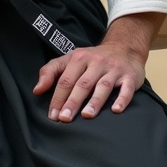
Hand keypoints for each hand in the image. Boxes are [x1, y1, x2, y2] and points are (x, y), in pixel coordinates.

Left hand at [32, 12, 162, 121]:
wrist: (124, 47)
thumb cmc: (92, 58)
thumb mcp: (70, 59)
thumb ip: (51, 71)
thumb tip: (36, 90)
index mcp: (79, 58)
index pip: (65, 79)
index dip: (58, 98)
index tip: (53, 115)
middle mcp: (96, 63)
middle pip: (82, 84)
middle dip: (72, 102)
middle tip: (65, 119)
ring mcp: (114, 69)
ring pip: (103, 85)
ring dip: (95, 101)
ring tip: (86, 115)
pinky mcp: (130, 77)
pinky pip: (126, 89)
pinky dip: (122, 99)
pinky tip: (116, 111)